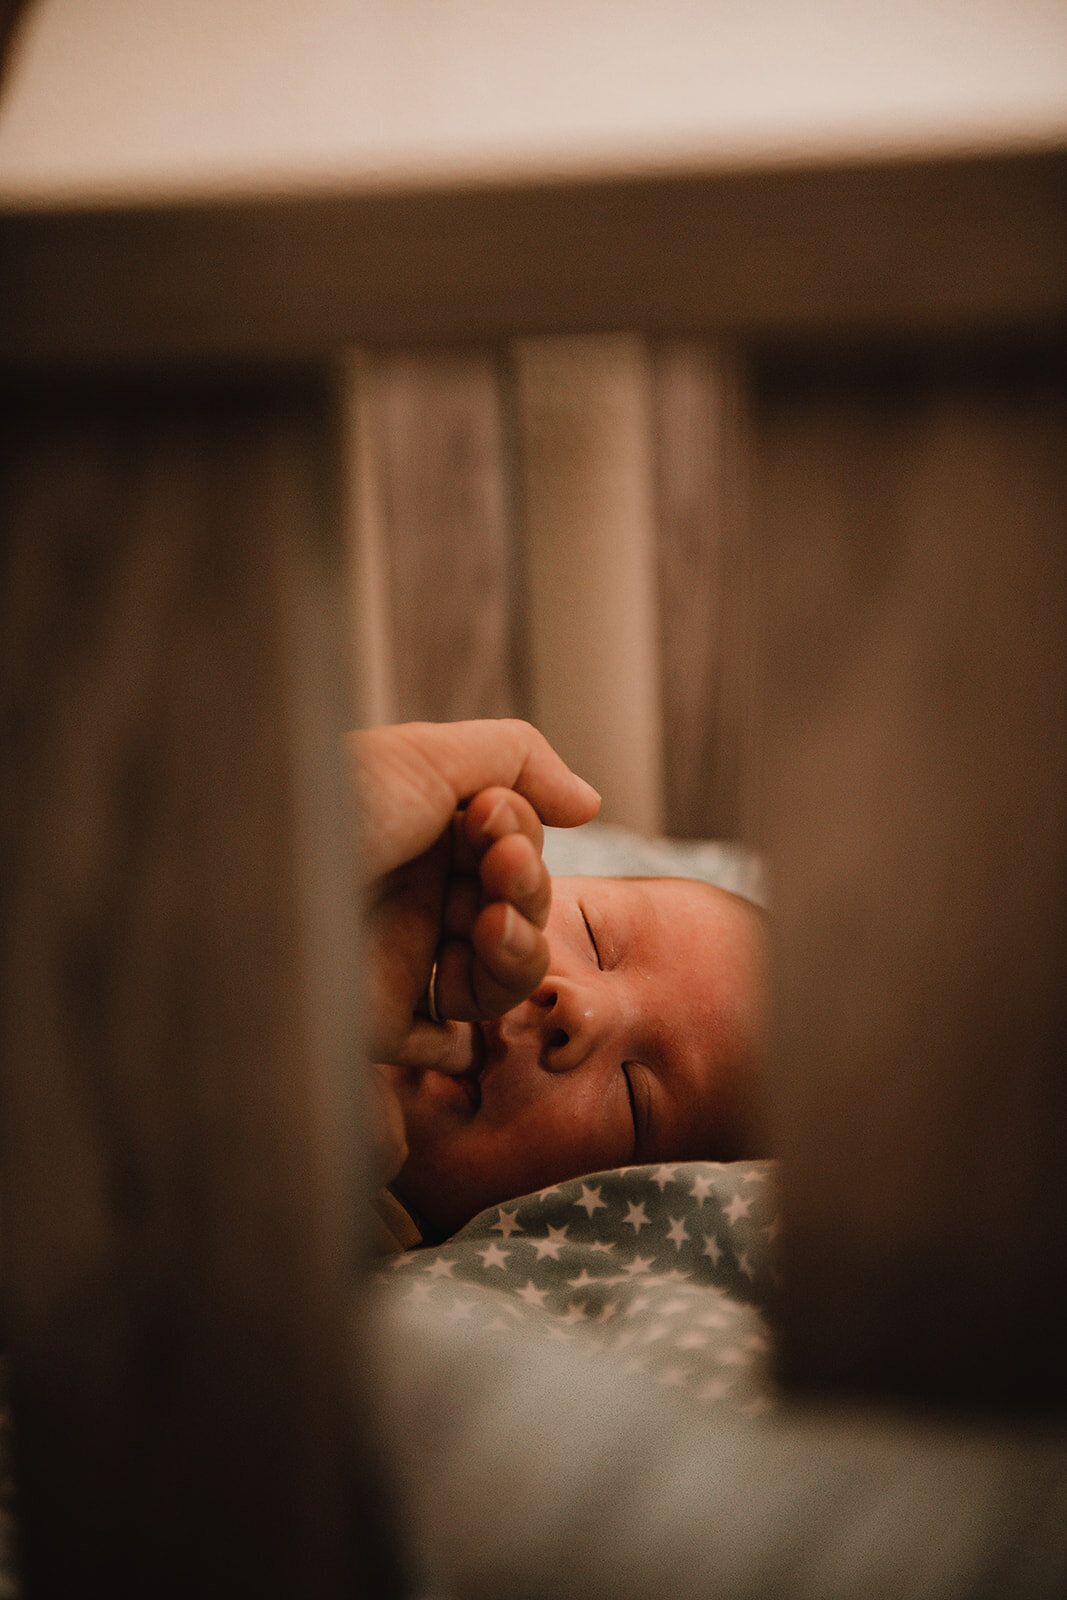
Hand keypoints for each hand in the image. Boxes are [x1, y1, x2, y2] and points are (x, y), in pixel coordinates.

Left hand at [349, 720, 599, 1062]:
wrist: (232, 885)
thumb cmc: (323, 804)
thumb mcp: (423, 753)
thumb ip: (516, 759)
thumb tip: (589, 802)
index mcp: (423, 828)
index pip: (510, 846)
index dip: (516, 834)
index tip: (485, 820)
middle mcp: (413, 893)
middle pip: (517, 911)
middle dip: (525, 890)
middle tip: (493, 873)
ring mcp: (397, 959)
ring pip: (498, 980)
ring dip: (517, 955)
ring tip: (487, 930)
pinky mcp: (374, 1022)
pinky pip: (439, 1043)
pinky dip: (461, 1038)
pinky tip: (457, 1017)